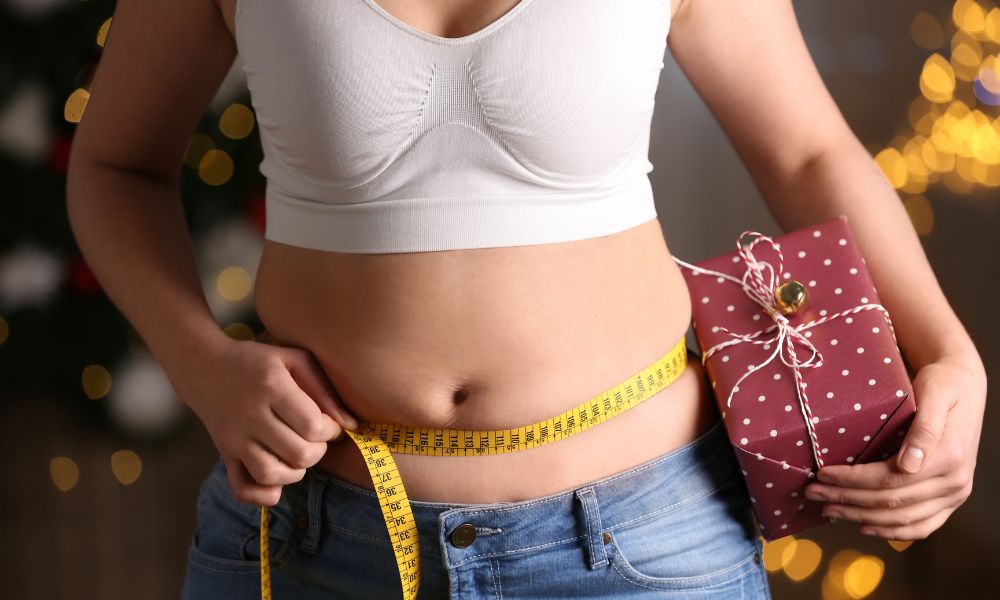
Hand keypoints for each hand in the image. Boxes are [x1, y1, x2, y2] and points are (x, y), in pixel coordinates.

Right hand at [173, 334, 358, 506]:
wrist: (204, 367)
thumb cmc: (259, 363)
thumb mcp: (294, 360)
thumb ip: (324, 390)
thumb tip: (350, 425)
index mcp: (272, 387)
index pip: (313, 426)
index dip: (331, 430)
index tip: (328, 423)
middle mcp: (250, 415)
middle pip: (299, 454)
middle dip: (318, 451)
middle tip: (314, 438)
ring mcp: (234, 439)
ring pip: (272, 475)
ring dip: (296, 472)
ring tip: (297, 454)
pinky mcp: (225, 454)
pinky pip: (243, 489)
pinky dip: (265, 494)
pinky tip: (278, 479)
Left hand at [803, 353, 985, 539]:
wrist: (965, 386)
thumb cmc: (943, 384)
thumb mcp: (934, 392)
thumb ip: (924, 427)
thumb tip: (909, 464)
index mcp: (948, 457)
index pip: (890, 479)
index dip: (852, 480)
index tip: (821, 474)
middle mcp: (955, 482)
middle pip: (891, 502)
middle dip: (847, 500)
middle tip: (813, 493)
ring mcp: (955, 494)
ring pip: (903, 520)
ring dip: (861, 518)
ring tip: (829, 510)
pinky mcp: (951, 500)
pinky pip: (922, 526)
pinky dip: (892, 532)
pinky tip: (865, 526)